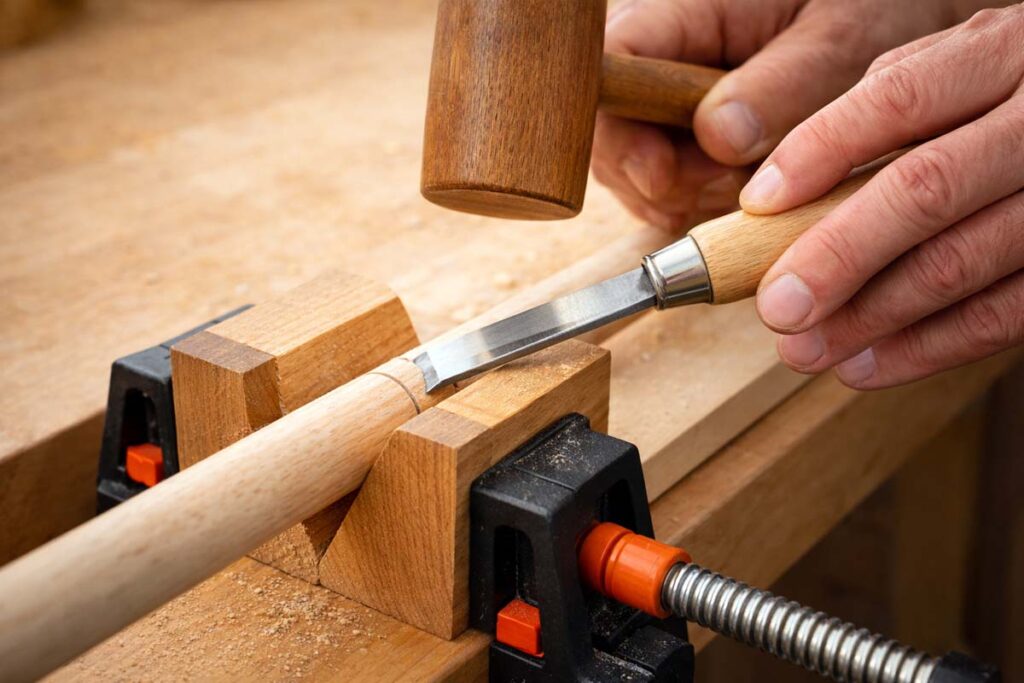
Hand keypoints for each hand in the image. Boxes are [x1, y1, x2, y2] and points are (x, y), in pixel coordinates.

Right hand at [592, 0, 1001, 229]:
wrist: (895, 19)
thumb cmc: (876, 7)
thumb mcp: (847, 38)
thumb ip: (785, 85)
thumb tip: (717, 137)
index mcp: (690, 9)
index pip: (610, 67)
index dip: (621, 130)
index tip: (663, 174)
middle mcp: (665, 56)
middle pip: (612, 134)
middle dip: (663, 181)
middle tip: (732, 188)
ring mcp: (671, 102)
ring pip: (638, 171)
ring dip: (689, 199)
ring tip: (753, 187)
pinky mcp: (686, 138)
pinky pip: (669, 189)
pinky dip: (703, 206)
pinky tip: (746, 195)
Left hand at [745, 5, 1023, 388]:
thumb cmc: (1005, 102)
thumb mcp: (958, 71)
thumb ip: (886, 110)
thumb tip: (782, 191)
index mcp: (1000, 55)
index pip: (898, 98)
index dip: (820, 153)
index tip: (759, 205)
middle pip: (927, 189)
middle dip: (838, 256)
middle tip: (777, 307)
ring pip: (961, 261)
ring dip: (869, 318)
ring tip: (805, 349)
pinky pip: (1004, 314)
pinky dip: (926, 348)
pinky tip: (865, 364)